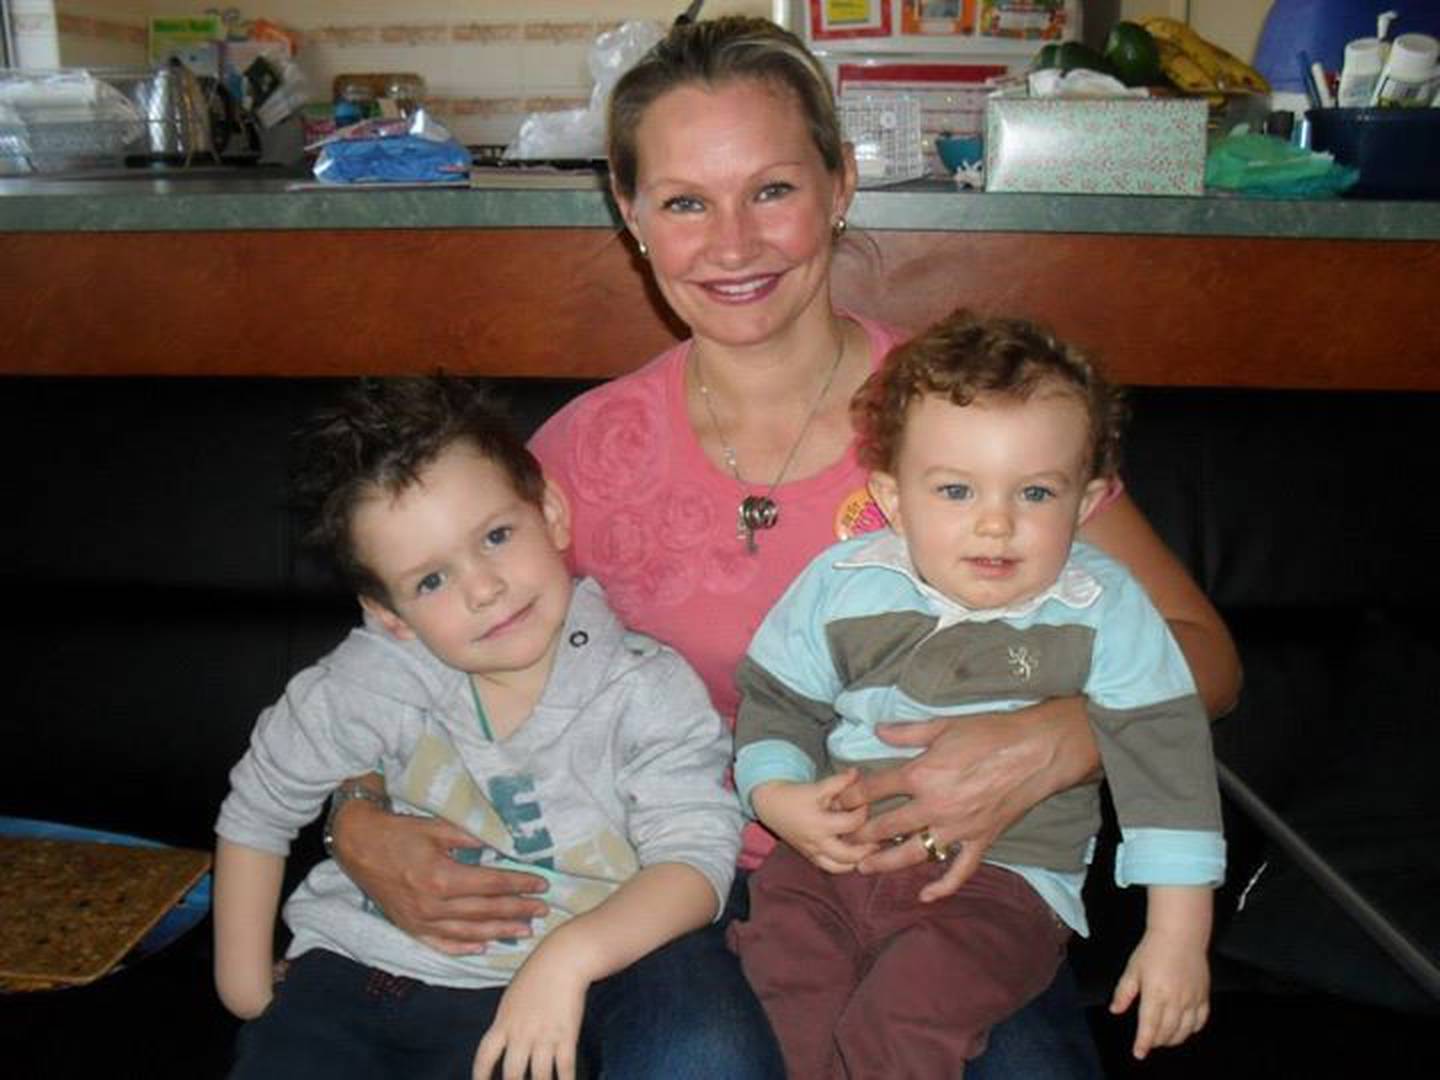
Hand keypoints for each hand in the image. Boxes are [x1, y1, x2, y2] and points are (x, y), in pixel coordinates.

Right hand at [331, 796, 548, 953]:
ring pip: (468, 933)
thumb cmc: (400, 832)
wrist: (358, 845)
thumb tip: (505, 844)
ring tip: (523, 930)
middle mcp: (433, 905)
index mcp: (442, 877)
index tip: (541, 884)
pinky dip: (463, 948)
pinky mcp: (409, 928)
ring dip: (499, 932)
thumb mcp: (436, 828)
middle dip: (517, 910)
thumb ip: (471, 838)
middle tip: (542, 910)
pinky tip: (482, 948)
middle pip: (485, 911)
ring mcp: (420, 921)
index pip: (492, 884)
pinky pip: (441, 944)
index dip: (519, 884)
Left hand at [473, 948, 586, 1079]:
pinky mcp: (566, 1035)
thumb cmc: (537, 974)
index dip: (480, 1076)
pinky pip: (565, 1067)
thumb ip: (506, 1022)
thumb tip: (504, 1042)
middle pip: (512, 1074)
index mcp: (503, 1023)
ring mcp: (544, 1037)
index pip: (484, 1057)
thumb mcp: (512, 998)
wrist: (562, 959)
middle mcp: (521, 1034)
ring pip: (539, 1077)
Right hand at [751, 770, 874, 873]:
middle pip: (849, 855)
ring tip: (871, 851)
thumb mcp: (817, 786)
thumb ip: (839, 781)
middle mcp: (817, 842)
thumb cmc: (795, 795)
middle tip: (881, 838)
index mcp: (819, 824)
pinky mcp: (810, 856)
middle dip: (867, 848)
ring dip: (858, 861)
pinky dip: (844, 866)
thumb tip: (857, 773)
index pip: (851, 823)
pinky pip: (830, 868)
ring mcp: (813, 852)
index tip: (867, 803)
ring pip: (840, 867)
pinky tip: (857, 857)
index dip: (863, 812)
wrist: (770, 805)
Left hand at [835, 700, 1097, 900]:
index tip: (838, 803)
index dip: (852, 796)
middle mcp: (935, 806)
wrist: (1037, 751)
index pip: (876, 789)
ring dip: (887, 862)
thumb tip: (878, 731)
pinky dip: (942, 887)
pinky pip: (959, 870)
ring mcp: (958, 827)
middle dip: (860, 834)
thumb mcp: (944, 725)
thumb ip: (907, 732)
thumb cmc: (990, 733)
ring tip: (864, 867)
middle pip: (887, 827)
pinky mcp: (981, 840)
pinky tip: (924, 896)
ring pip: (914, 853)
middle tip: (841, 841)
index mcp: (922, 774)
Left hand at [1108, 889, 1212, 1058]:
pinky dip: (1192, 1029)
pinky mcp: (1203, 996)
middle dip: (1157, 1041)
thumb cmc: (1153, 949)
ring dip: (1173, 1039)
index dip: (1143, 1043)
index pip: (1149, 1027)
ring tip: (1164, 1038)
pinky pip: (1200, 1020)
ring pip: (1184, 1030)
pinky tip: (1185, 1028)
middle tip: (1149, 1041)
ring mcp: (1192, 999)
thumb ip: (1124, 992)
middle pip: (1167, 1032)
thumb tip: (1115, 1010)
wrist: (1180, 935)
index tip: (1138, 1052)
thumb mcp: (1132, 969)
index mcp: (1155, 994)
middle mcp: (1176, 1000)